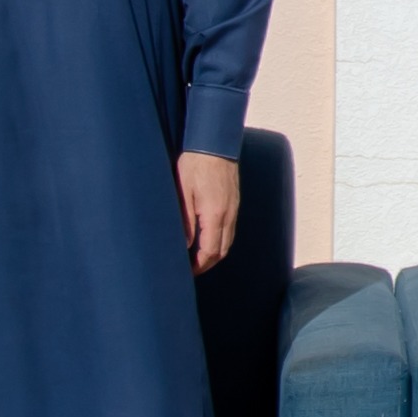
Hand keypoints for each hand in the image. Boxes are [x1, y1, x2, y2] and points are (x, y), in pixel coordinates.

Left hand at [179, 150, 240, 275]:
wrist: (214, 143)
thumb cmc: (195, 164)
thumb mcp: (183, 192)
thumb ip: (185, 220)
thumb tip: (185, 245)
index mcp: (214, 214)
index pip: (210, 251)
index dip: (199, 266)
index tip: (188, 272)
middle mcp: (228, 215)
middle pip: (222, 251)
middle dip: (208, 264)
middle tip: (191, 270)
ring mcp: (234, 209)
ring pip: (228, 241)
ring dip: (215, 253)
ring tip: (198, 258)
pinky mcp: (234, 203)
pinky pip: (231, 229)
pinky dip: (221, 240)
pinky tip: (208, 238)